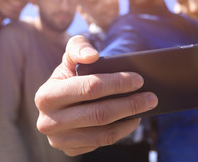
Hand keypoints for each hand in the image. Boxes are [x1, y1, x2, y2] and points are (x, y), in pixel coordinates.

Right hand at [35, 35, 157, 155]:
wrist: (60, 99)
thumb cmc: (69, 74)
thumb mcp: (69, 56)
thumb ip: (78, 47)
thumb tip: (92, 56)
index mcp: (46, 96)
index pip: (89, 88)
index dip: (116, 83)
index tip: (138, 79)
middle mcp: (48, 121)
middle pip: (99, 114)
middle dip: (129, 104)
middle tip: (151, 97)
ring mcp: (59, 140)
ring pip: (103, 133)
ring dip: (130, 119)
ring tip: (146, 107)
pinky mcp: (70, 149)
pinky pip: (101, 143)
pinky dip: (121, 131)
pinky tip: (132, 119)